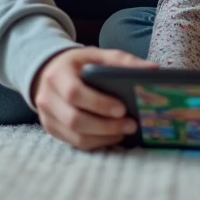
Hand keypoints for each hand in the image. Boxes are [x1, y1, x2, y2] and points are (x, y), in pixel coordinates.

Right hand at [31, 47, 156, 150]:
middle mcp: (47, 98)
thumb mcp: (97, 55)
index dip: (98, 104)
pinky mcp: (52, 130)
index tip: (122, 108)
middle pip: (75, 120)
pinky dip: (97, 142)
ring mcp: (47, 117)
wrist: (50, 71)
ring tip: (125, 131)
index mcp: (57, 75)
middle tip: (131, 124)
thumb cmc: (79, 64)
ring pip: (76, 136)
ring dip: (104, 137)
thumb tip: (153, 70)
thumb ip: (123, 61)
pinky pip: (76, 143)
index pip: (74, 93)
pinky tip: (112, 136)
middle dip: (106, 126)